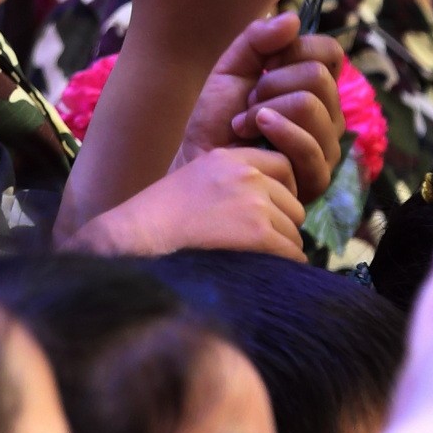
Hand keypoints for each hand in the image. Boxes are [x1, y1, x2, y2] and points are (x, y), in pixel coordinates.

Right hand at [70, 145, 306, 257]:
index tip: (271, 212)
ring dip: (282, 248)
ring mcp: (256, 204)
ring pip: (294, 231)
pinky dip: (285, 266)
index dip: (281, 192)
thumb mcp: (194, 179)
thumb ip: (228, 181)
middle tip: (262, 243)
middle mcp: (248, 175)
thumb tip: (262, 203)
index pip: (282, 166)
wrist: (137, 239)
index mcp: (230, 158)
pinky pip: (292, 253)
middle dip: (283, 223)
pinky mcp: (259, 234)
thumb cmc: (156, 218)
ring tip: (256, 261)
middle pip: (293, 202)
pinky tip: (265, 274)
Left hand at [180, 13, 345, 202]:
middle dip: (270, 84)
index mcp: (316, 87)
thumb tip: (293, 19)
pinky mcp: (317, 177)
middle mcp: (330, 116)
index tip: (264, 66)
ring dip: (265, 110)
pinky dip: (273, 131)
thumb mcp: (232, 68)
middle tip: (248, 102)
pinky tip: (249, 135)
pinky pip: (307, 144)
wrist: (199, 161)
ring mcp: (327, 148)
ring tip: (245, 123)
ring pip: (310, 105)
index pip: (330, 51)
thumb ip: (257, 39)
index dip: (293, 51)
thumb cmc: (217, 118)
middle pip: (318, 77)